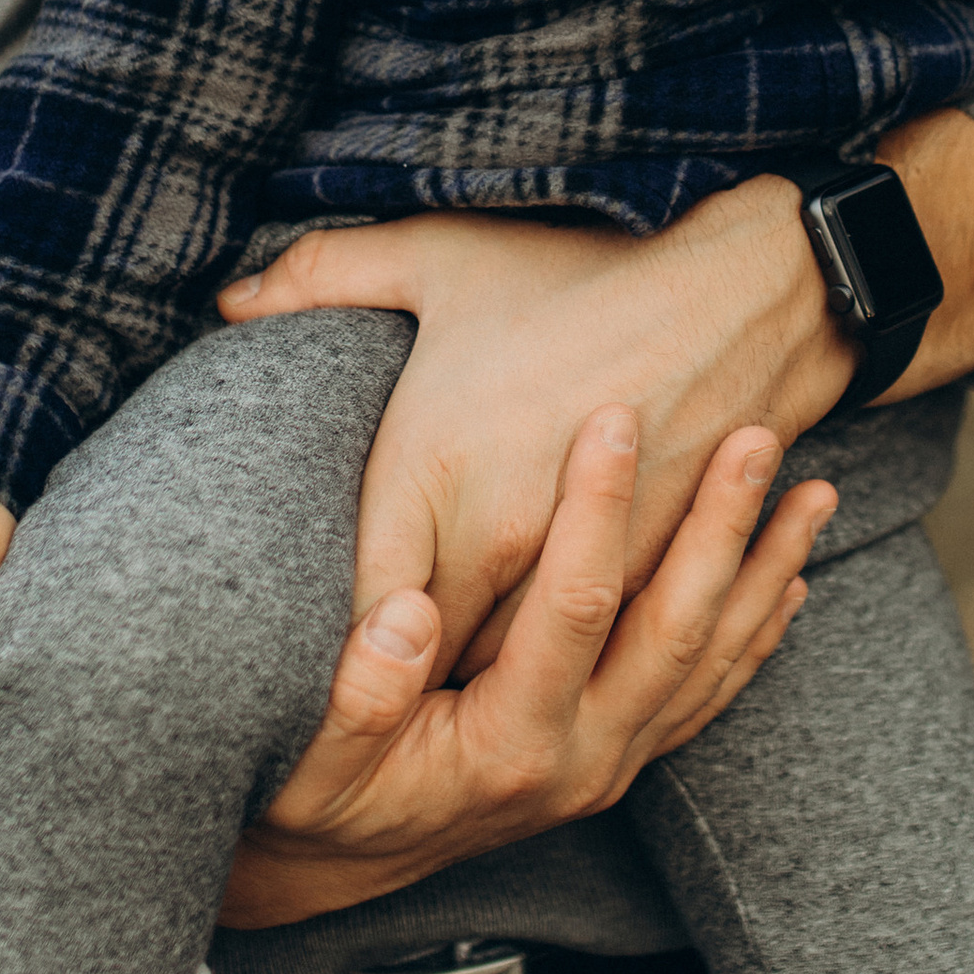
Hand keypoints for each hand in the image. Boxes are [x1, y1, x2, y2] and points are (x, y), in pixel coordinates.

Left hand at [215, 111, 973, 661]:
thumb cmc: (580, 272)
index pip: (360, 602)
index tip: (311, 674)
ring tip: (444, 716)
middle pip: (426, 653)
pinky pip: (584, 658)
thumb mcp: (440, 256)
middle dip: (400, 686)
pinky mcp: (636, 582)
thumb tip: (229, 303)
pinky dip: (561, 671)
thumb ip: (322, 276)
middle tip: (362, 717)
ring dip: (477, 689)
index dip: (337, 649)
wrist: (744, 296)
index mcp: (430, 470)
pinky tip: (541, 679)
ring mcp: (570, 570)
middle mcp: (495, 536)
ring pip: (504, 668)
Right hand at [218, 406, 833, 927]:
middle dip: (720, 527)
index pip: (574, 609)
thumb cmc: (316, 803)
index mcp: (510, 743)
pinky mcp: (619, 760)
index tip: (613, 419)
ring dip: (764, 573)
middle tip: (757, 436)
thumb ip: (357, 696)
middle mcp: (581, 759)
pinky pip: (707, 694)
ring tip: (812, 492)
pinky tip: (788, 578)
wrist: (335, 875)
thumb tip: (405, 616)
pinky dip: (754, 634)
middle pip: (676, 629)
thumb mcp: (309, 761)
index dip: (598, 510)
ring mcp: (610, 764)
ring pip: (711, 661)